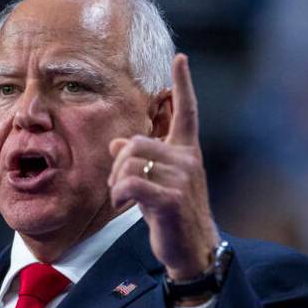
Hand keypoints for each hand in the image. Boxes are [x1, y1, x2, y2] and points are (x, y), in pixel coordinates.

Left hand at [108, 54, 218, 279]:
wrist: (192, 249)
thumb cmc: (171, 216)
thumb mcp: (154, 184)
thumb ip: (138, 163)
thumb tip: (116, 144)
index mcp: (187, 152)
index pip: (187, 112)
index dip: (183, 85)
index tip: (180, 58)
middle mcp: (187, 160)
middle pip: (135, 142)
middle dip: (117, 164)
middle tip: (117, 186)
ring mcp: (182, 178)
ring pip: (129, 163)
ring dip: (116, 183)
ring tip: (122, 199)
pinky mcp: (170, 198)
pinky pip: (131, 183)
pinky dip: (119, 194)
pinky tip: (123, 205)